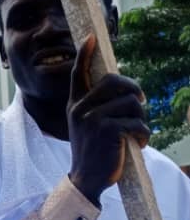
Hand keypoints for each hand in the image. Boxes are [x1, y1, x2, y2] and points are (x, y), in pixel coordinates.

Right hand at [67, 35, 149, 206]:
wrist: (86, 180)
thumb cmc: (93, 152)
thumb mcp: (87, 127)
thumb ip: (97, 107)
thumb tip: (128, 92)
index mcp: (75, 105)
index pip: (79, 74)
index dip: (84, 55)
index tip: (91, 38)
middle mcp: (81, 108)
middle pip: (116, 81)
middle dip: (135, 92)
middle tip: (141, 105)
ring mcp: (93, 118)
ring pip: (132, 103)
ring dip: (141, 119)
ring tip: (135, 134)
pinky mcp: (107, 130)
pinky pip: (137, 123)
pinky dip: (144, 135)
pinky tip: (138, 144)